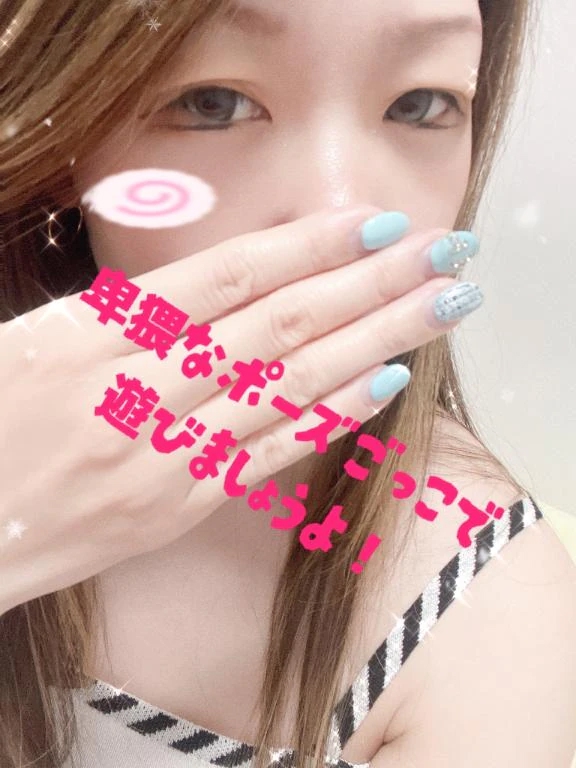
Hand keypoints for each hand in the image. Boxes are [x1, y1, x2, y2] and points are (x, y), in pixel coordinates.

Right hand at [0, 204, 480, 611]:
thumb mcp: (28, 341)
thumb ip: (119, 309)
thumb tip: (215, 278)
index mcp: (92, 336)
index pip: (226, 277)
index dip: (308, 244)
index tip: (375, 219)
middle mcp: (139, 392)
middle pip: (278, 325)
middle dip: (369, 282)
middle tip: (441, 250)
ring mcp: (165, 455)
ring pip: (288, 386)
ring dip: (373, 341)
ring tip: (438, 306)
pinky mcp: (178, 506)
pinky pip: (267, 455)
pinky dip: (330, 418)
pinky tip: (386, 383)